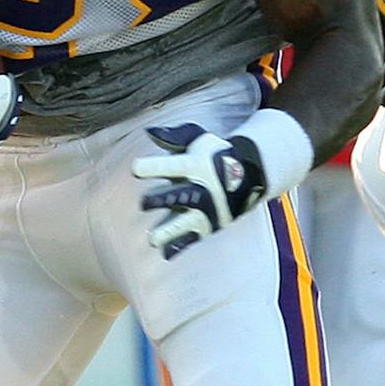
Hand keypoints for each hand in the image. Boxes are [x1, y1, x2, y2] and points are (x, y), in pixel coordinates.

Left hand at [132, 124, 264, 258]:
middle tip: (144, 203)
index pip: (172, 165)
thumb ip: (174, 137)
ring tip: (153, 239)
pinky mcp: (208, 226)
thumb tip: (149, 131)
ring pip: (185, 223)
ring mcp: (205, 210)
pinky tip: (165, 254)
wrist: (249, 174)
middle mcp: (200, 189)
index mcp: (194, 165)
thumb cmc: (215, 154)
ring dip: (168, 231)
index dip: (153, 166)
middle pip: (179, 196)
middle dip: (162, 200)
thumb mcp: (198, 139)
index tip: (135, 168)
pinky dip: (179, 247)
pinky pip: (192, 238)